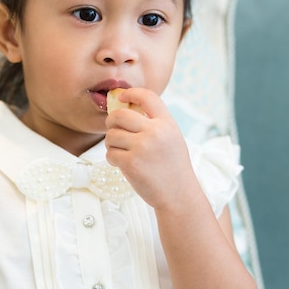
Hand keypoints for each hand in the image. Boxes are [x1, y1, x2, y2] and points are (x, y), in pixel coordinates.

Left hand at [105, 88, 200, 210]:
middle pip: (120, 115)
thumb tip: (126, 108)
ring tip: (122, 151)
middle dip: (111, 122)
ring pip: (111, 135)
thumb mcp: (171, 138)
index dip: (131, 93)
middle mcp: (155, 132)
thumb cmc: (172, 166)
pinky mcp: (131, 164)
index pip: (147, 97)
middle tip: (114, 130)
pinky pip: (110, 154)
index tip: (121, 97)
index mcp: (167, 123)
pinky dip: (112, 158)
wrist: (178, 195)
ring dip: (111, 144)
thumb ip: (155, 123)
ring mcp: (142, 148)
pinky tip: (122, 163)